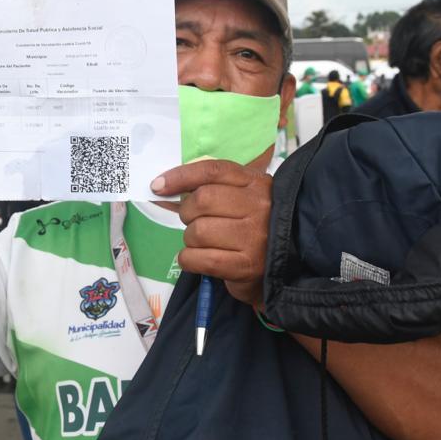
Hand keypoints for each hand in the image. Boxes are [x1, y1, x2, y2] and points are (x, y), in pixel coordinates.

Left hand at [150, 159, 271, 305]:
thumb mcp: (242, 199)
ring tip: (202, 244)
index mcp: (257, 183)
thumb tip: (162, 187)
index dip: (180, 176)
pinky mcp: (247, 266)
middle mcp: (260, 206)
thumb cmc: (252, 229)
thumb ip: (211, 188)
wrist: (283, 268)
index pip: (213, 170)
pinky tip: (196, 259)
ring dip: (190, 239)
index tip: (158, 186)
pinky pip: (201, 259)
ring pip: (198, 231)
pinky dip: (189, 259)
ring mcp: (255, 237)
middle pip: (203, 199)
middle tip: (193, 222)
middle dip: (187, 213)